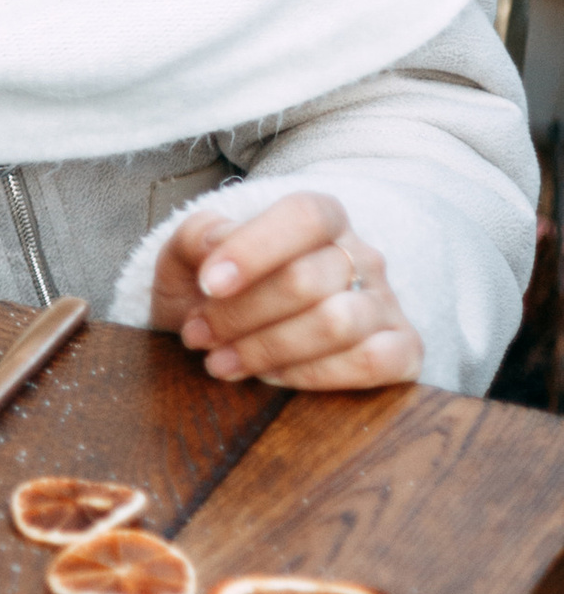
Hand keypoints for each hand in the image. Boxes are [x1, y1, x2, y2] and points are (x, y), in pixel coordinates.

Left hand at [151, 192, 422, 392]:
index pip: (304, 217)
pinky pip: (373, 363)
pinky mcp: (402, 351)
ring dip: (267, 349)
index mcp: (321, 216)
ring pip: (337, 323)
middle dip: (240, 314)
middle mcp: (361, 254)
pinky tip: (272, 377)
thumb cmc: (217, 286)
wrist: (240, 326)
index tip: (208, 283)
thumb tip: (217, 243)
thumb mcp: (192, 254)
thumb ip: (198, 237)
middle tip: (199, 334)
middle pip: (307, 280)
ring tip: (221, 360)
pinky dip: (314, 375)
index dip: (254, 249)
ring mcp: (386, 303)